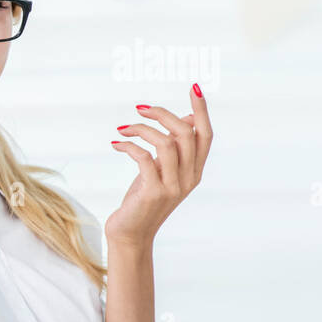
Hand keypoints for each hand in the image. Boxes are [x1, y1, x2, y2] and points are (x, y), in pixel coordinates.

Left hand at [106, 83, 212, 247]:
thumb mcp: (162, 171)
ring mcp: (173, 186)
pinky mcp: (153, 193)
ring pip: (166, 143)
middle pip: (186, 133)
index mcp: (195, 170)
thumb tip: (185, 119)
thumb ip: (174, 149)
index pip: (206, 135)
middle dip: (163, 114)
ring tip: (123, 127)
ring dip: (142, 129)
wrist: (130, 234)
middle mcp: (189, 178)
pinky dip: (129, 145)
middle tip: (140, 108)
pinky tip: (116, 144)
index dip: (201, 110)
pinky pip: (144, 158)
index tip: (193, 87)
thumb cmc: (143, 199)